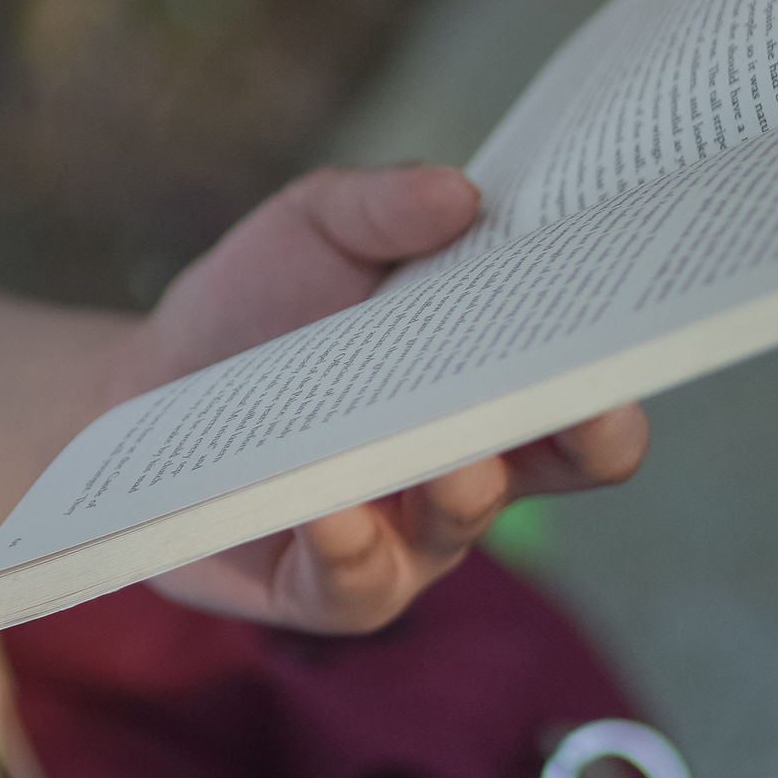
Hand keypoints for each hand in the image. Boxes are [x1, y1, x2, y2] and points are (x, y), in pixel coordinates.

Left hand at [140, 163, 647, 634]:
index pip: (587, 379)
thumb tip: (463, 193)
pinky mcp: (322, 585)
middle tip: (585, 394)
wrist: (137, 383)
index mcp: (485, 377)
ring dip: (467, 488)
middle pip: (567, 462)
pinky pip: (357, 580)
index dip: (622, 354)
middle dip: (589, 431)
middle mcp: (468, 463)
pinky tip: (331, 506)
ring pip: (464, 522)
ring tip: (453, 454)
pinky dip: (350, 545)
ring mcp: (403, 534)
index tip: (639, 311)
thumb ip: (380, 205)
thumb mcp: (313, 226)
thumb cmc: (255, 302)